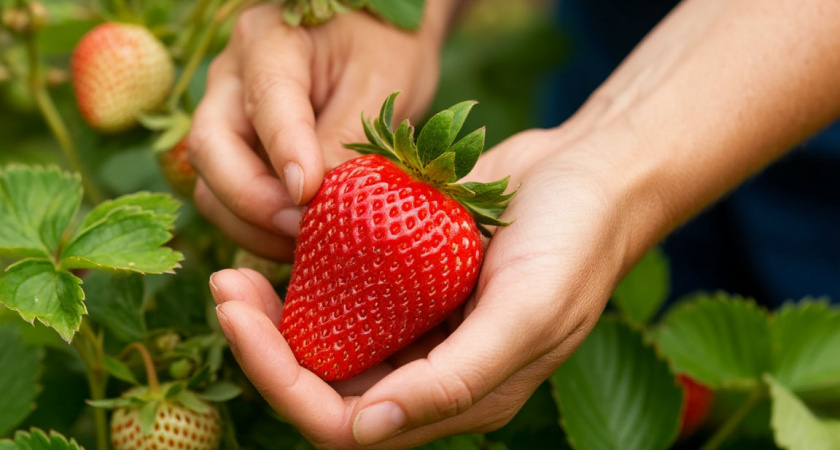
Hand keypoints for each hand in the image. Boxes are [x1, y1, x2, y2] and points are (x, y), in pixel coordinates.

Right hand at [188, 2, 450, 259]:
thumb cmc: (384, 46)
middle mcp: (231, 77)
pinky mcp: (236, 150)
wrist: (376, 38)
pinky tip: (299, 240)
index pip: (266, 102)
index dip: (285, 154)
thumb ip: (347, 136)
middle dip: (254, 203)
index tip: (309, 196)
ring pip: (211, 182)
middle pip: (211, 149)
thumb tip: (316, 202)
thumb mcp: (382, 82)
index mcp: (270, 42)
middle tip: (305, 233)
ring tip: (306, 245)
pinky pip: (228, 198)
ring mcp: (226, 115)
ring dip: (251, 225)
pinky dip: (257, 228)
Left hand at [209, 127, 638, 447]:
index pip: (346, 421)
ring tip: (239, 271)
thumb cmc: (576, 241)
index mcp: (458, 395)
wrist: (594, 173)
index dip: (283, 381)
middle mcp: (430, 370)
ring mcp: (419, 324)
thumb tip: (368, 429)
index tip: (239, 317)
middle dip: (264, 345)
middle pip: (325, 383)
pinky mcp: (412, 280)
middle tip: (226, 287)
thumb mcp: (529, 312)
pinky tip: (288, 247)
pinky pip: (348, 290)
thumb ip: (456, 380)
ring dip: (278, 313)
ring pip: (329, 338)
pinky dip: (313, 276)